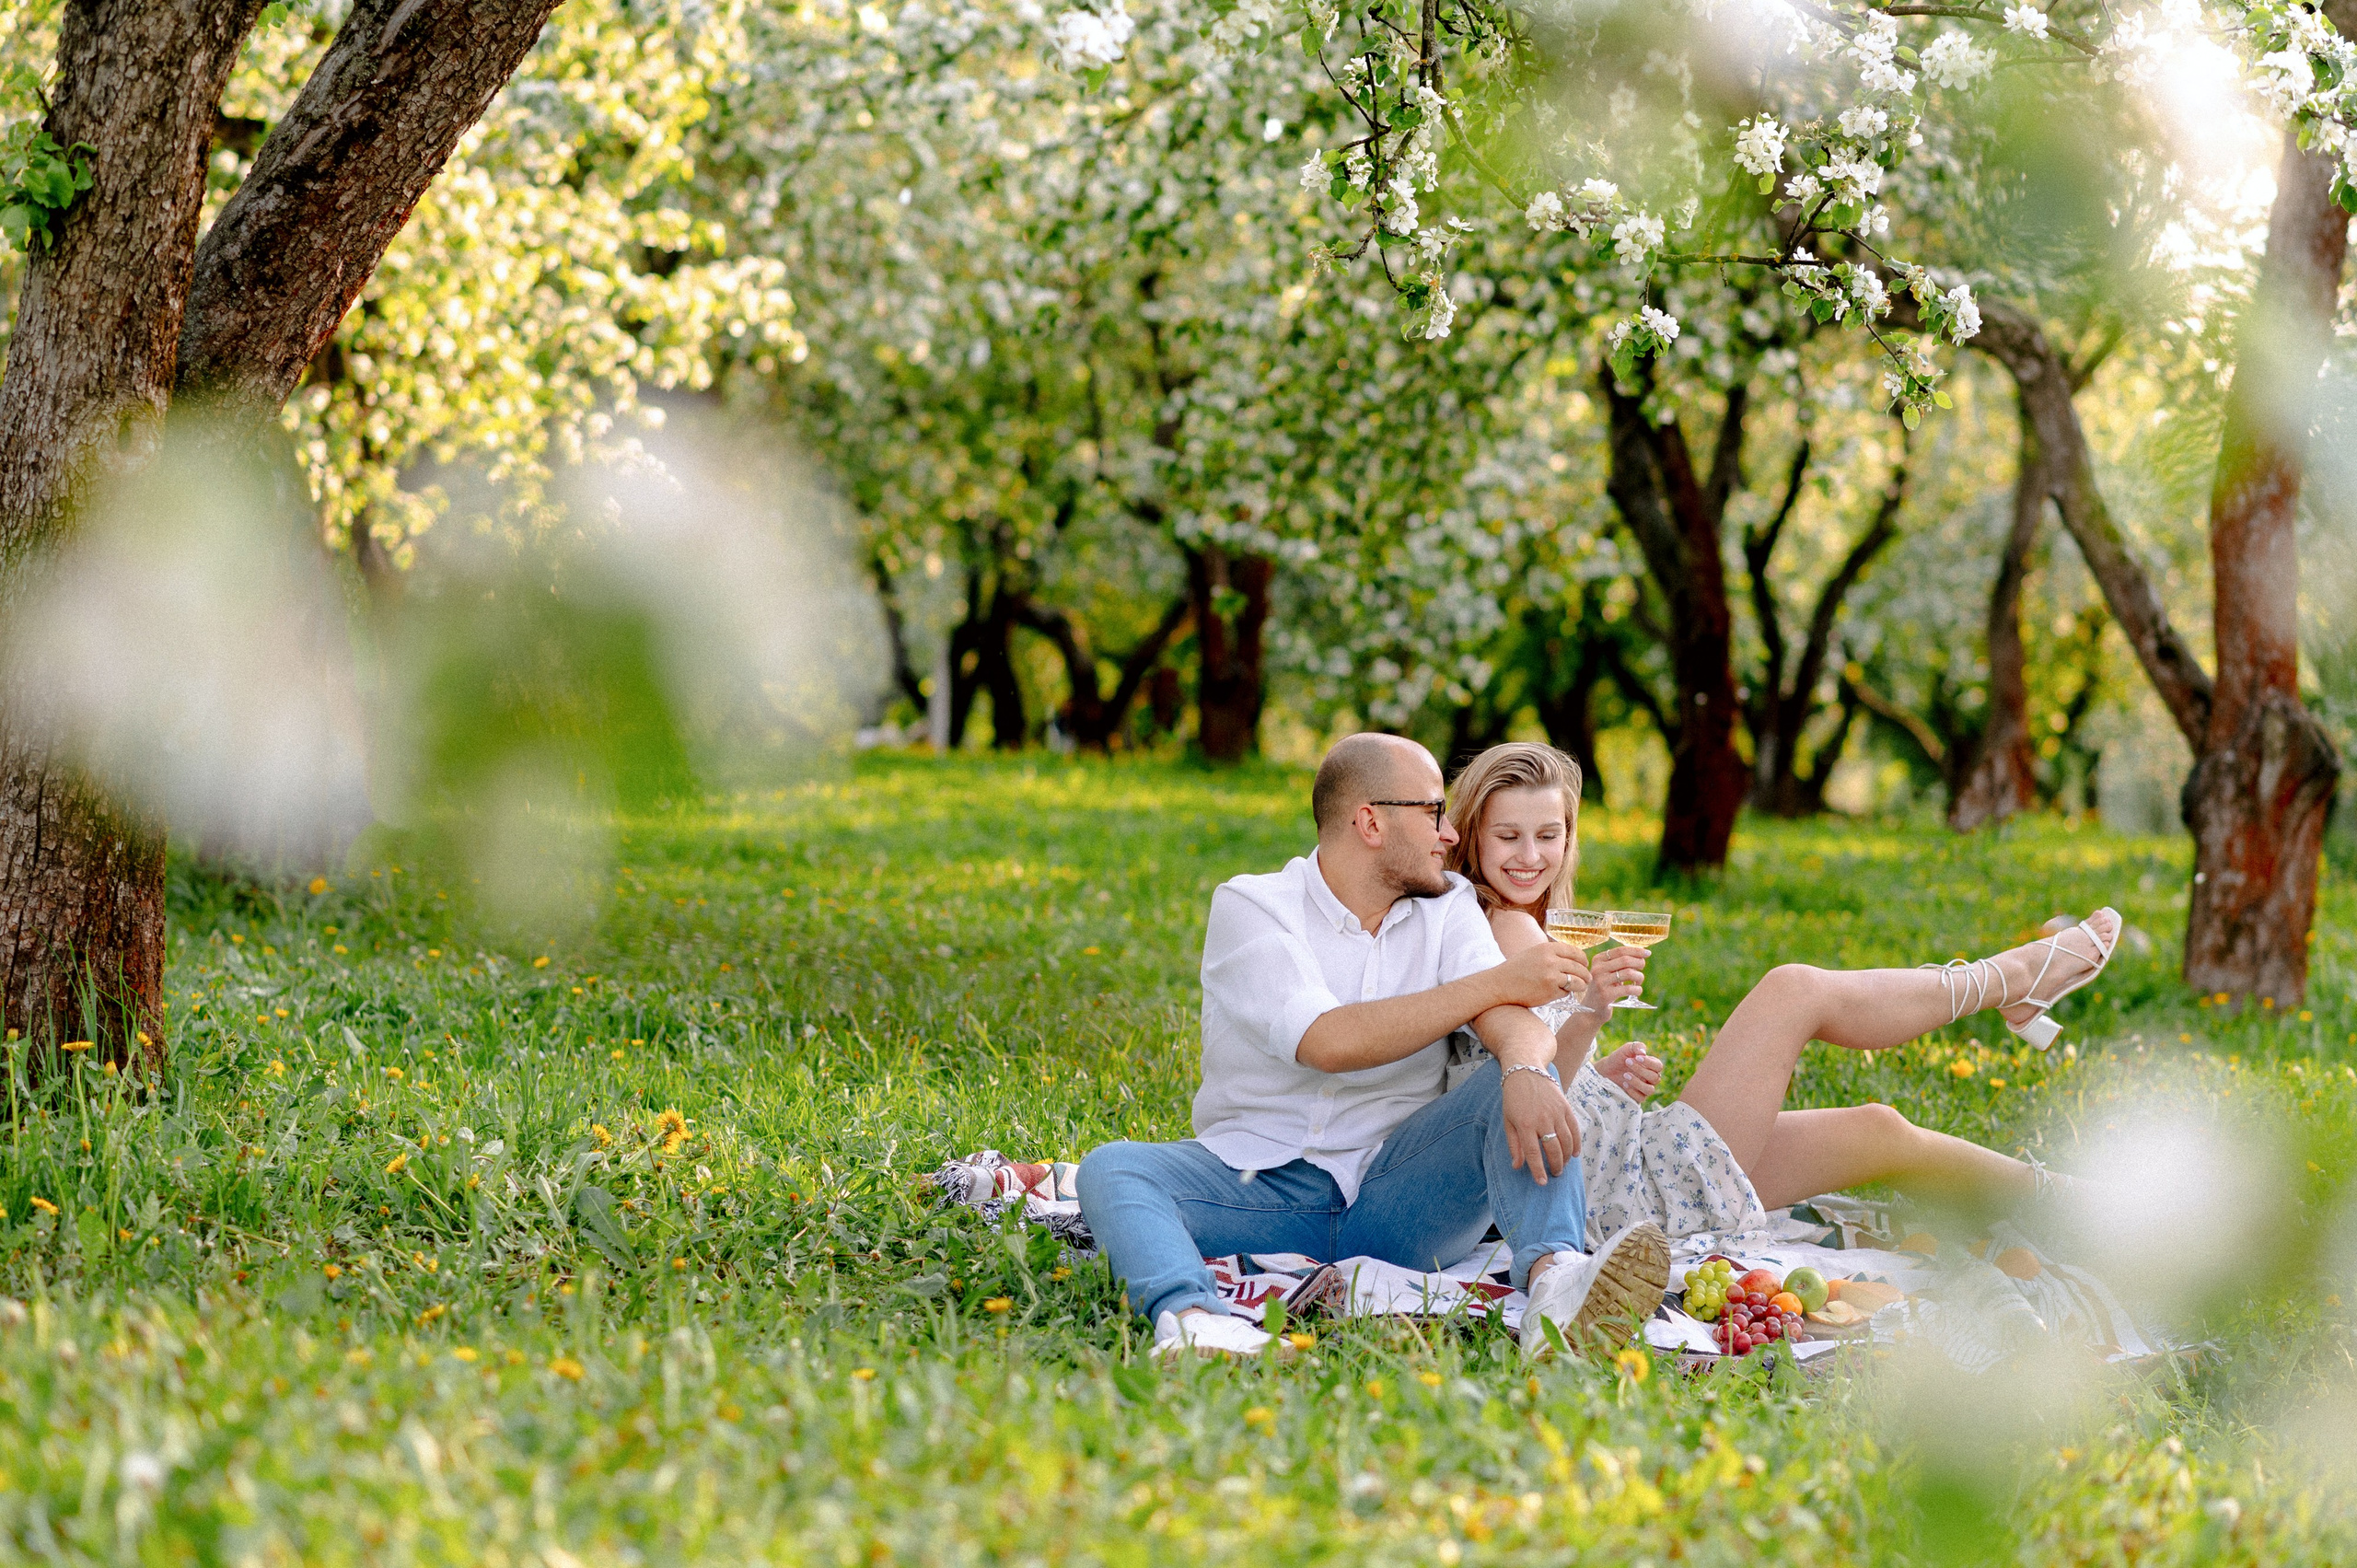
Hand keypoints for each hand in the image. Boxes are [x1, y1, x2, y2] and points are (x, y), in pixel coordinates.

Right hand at [1488, 940, 1589, 1009]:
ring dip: (1580, 985)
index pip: (1575, 952)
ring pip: (1577, 981)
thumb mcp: (1533, 953)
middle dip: (1585, 974)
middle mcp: (1551, 961)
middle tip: (1587, 979)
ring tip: (1580, 987)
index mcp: (1547, 948)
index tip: (1585, 964)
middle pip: (1579, 967)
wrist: (1500, 984)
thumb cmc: (1516, 969)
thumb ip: (1551, 953)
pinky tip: (1558, 992)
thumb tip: (1572, 958)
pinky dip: (1565, 993)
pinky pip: (1566, 992)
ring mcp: (1551, 977)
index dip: (1583, 959)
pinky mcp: (1550, 991)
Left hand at [1501, 1066, 1580, 1180]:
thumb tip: (1517, 1166)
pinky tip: (1575, 1154)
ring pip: (1566, 1141)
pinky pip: (1575, 1129)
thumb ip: (1514, 1144)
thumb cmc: (1513, 1098)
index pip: (1533, 1153)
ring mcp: (1556, 1112)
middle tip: (1555, 1174)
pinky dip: (1576, 1143)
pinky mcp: (1565, 1107)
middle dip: (1556, 1166)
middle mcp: (1542, 1119)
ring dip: (1567, 1157)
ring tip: (1563, 1166)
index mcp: (1524, 1124)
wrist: (1525, 1071)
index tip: (1542, 1182)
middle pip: (1553, 1149)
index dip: (1538, 1170)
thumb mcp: (1508, 1120)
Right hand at [1582, 945, 1646, 1007]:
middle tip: (1642, 968)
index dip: (1636, 951)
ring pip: (1629, 973)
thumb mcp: (1608, 972)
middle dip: (1639, 963)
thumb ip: (1620, 962)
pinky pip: (1628, 989)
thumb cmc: (1605, 988)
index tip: (1647, 953)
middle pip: (1625, 960)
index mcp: (1598, 960)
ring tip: (1638, 982)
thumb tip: (1642, 954)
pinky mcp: (1605, 995)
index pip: (1620, 951)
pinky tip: (1637, 991)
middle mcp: (1597, 969)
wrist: (1592, 1009)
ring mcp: (1600, 982)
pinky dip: (1637, 989)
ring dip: (1639, 977)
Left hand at [1595, 1042, 1662, 1101]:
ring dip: (1638, 1082)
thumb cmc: (1619, 1058)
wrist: (1607, 1069)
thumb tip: (1643, 1053)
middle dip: (1641, 1070)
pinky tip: (1624, 1084)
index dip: (1650, 1063)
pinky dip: (1633, 1091)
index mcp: (1651, 1066)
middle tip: (1627, 1062)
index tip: (1637, 1057)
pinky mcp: (1637, 1096)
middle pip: (1655, 1078)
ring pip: (1650, 1090)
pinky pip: (1641, 1098)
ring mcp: (1645, 1088)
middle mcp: (1651, 1078)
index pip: (1658, 1066)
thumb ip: (1636, 1047)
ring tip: (1625, 1075)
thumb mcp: (1627, 1049)